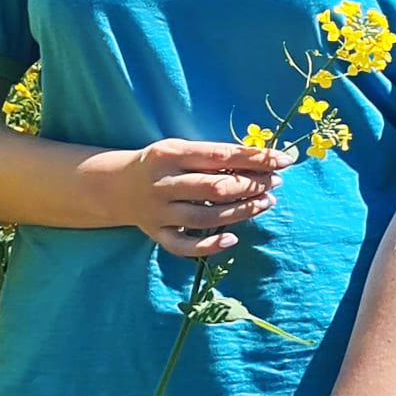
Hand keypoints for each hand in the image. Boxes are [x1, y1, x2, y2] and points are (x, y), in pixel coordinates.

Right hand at [95, 136, 281, 259]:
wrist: (112, 186)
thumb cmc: (161, 163)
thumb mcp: (182, 149)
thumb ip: (215, 155)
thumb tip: (263, 160)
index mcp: (169, 154)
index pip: (220, 156)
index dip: (255, 158)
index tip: (283, 161)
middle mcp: (162, 183)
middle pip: (214, 188)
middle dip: (251, 185)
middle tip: (275, 183)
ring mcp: (157, 211)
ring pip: (205, 217)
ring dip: (241, 212)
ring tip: (266, 203)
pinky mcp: (155, 233)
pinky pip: (183, 246)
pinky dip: (208, 246)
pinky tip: (232, 238)